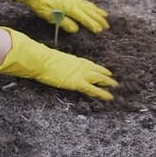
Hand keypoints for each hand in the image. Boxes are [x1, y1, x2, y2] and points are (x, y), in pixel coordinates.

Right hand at [0, 27, 117, 100]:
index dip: (97, 68)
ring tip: (116, 87)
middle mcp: (78, 65)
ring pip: (98, 78)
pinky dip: (101, 93)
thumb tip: (49, 63)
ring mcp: (78, 73)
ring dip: (108, 83)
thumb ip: (54, 62)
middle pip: (95, 70)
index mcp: (72, 59)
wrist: (39, 59)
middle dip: (105, 75)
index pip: (88, 64)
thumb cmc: (41, 58)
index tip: (105, 71)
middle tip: (114, 80)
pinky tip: (109, 97)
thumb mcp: (49, 60)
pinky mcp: (76, 82)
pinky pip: (92, 89)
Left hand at [29, 0, 108, 32]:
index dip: (92, 24)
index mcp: (69, 8)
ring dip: (97, 11)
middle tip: (107, 26)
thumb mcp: (50, 16)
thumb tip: (76, 29)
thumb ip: (64, 23)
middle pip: (89, 11)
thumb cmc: (42, 5)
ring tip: (105, 16)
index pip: (83, 18)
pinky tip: (93, 7)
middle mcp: (73, 2)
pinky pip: (84, 2)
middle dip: (98, 19)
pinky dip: (91, 5)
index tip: (99, 31)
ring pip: (88, 6)